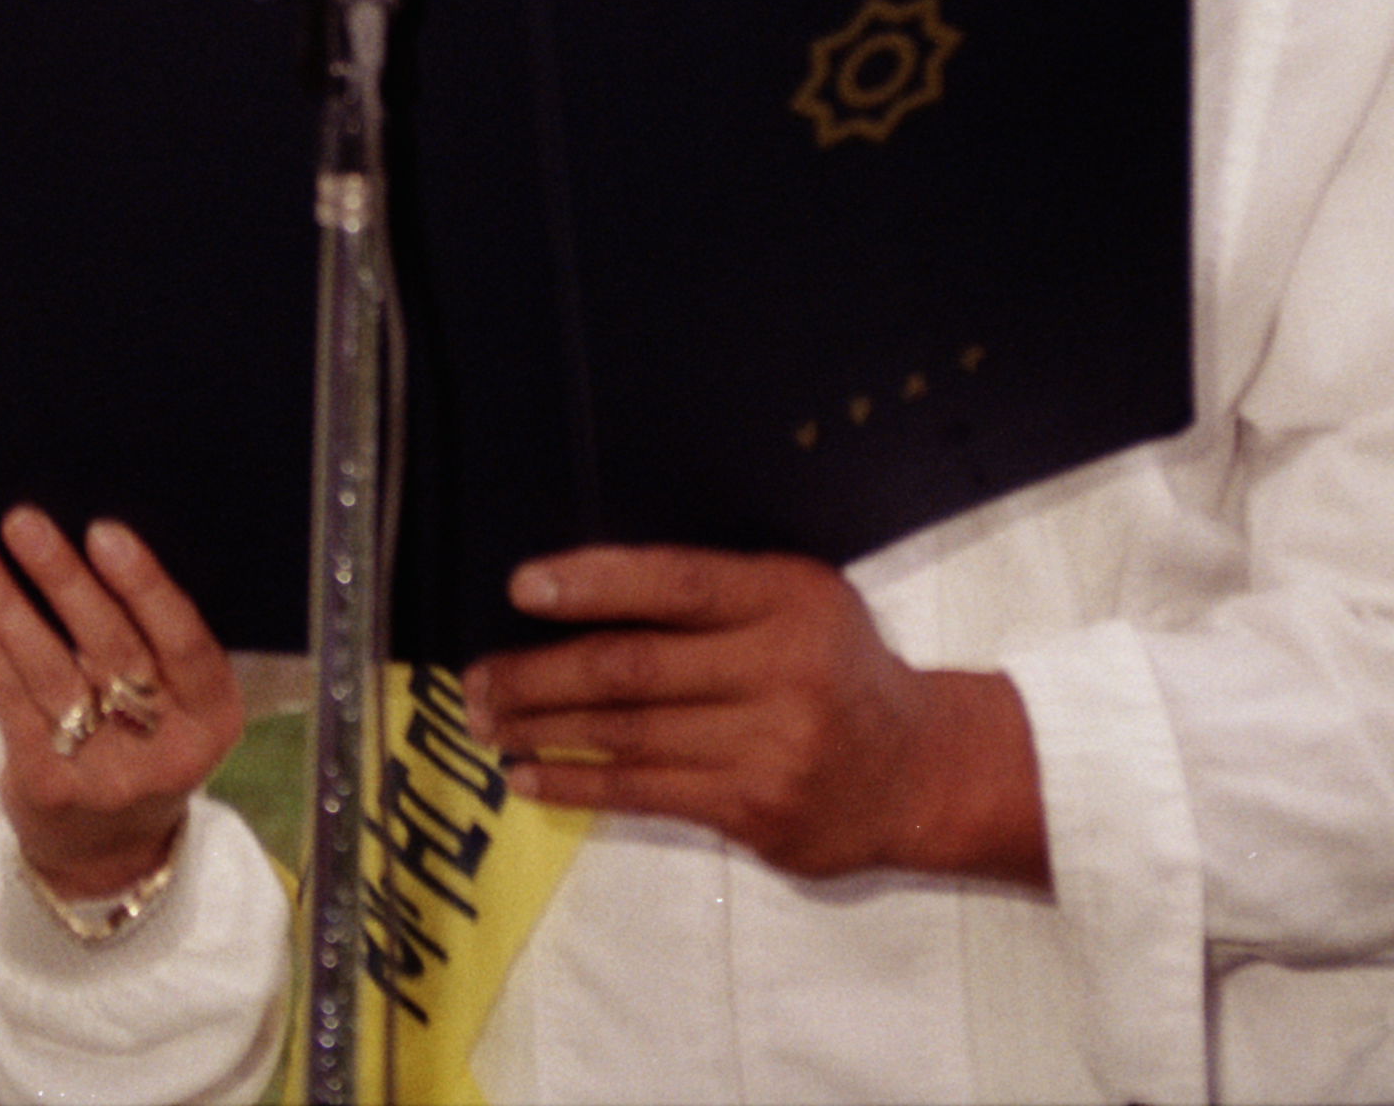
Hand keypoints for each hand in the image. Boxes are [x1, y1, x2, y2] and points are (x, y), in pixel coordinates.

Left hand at [0, 507, 241, 896]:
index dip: (145, 587)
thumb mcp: (175, 705)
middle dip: (63, 579)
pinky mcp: (45, 783)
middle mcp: (166, 749)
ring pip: (49, 670)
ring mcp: (104, 773)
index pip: (187, 645)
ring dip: (3, 601)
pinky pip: (6, 696)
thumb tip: (84, 536)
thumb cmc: (141, 742)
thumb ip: (151, 639)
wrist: (108, 854)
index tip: (103, 531)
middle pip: (112, 651)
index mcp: (213, 718)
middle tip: (23, 520)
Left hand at [461, 545, 1046, 886]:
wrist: (918, 771)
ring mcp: (769, 747)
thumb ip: (714, 594)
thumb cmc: (835, 667)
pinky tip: (530, 774)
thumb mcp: (798, 601)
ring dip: (543, 729)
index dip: (593, 583)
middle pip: (634, 669)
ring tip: (486, 720)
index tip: (522, 588)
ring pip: (627, 736)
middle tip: (474, 677)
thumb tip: (578, 589)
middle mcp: (780, 671)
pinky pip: (644, 793)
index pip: (676, 583)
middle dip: (539, 673)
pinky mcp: (753, 810)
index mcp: (787, 598)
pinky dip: (576, 783)